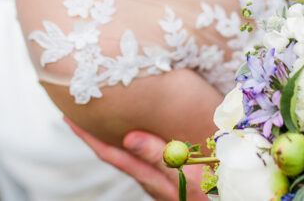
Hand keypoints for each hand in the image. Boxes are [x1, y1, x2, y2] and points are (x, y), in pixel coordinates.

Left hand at [65, 119, 208, 200]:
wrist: (234, 200)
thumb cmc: (214, 194)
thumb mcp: (188, 176)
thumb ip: (160, 156)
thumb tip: (128, 137)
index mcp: (150, 177)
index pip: (111, 153)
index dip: (89, 137)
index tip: (69, 118)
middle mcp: (151, 179)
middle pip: (116, 153)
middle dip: (97, 134)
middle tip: (79, 111)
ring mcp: (161, 180)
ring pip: (132, 155)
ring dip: (116, 137)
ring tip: (105, 116)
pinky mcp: (173, 177)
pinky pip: (148, 155)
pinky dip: (138, 140)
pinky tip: (142, 130)